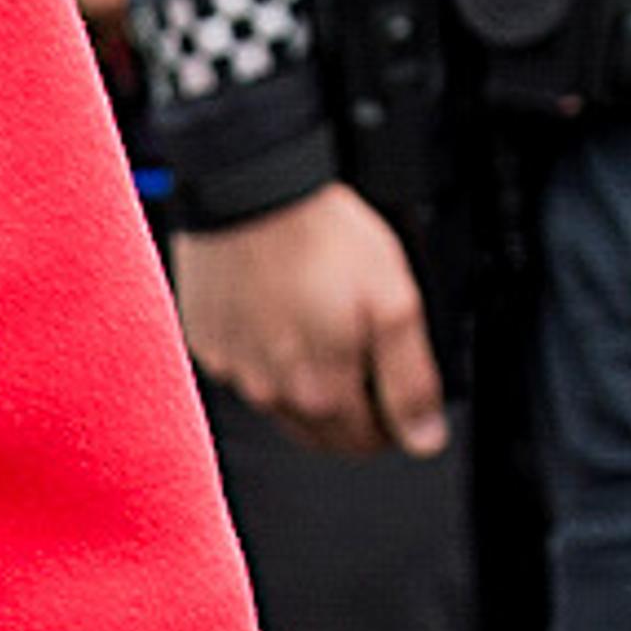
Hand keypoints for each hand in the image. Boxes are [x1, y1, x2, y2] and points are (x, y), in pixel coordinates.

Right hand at [175, 186, 448, 459]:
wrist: (251, 190)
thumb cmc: (320, 237)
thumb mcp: (395, 304)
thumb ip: (411, 381)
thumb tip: (424, 438)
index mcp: (322, 392)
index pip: (368, 440)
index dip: (394, 421)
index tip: (398, 391)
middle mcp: (270, 392)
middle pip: (322, 432)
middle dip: (352, 412)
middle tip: (367, 361)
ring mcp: (232, 367)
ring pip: (282, 402)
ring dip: (307, 384)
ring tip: (322, 328)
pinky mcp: (206, 339)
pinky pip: (243, 366)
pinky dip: (265, 354)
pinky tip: (279, 315)